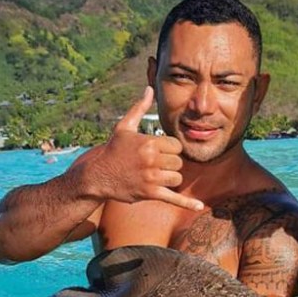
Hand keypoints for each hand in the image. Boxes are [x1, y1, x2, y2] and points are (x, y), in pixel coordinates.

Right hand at [72, 87, 203, 210]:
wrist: (98, 175)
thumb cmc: (113, 150)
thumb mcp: (124, 126)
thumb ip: (140, 108)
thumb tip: (149, 89)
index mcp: (149, 142)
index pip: (176, 146)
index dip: (171, 150)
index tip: (160, 152)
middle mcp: (152, 160)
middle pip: (178, 163)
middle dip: (170, 164)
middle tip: (156, 166)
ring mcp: (151, 178)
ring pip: (177, 178)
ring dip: (170, 179)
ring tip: (157, 177)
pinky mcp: (150, 193)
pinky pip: (174, 198)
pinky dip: (188, 203)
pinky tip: (200, 207)